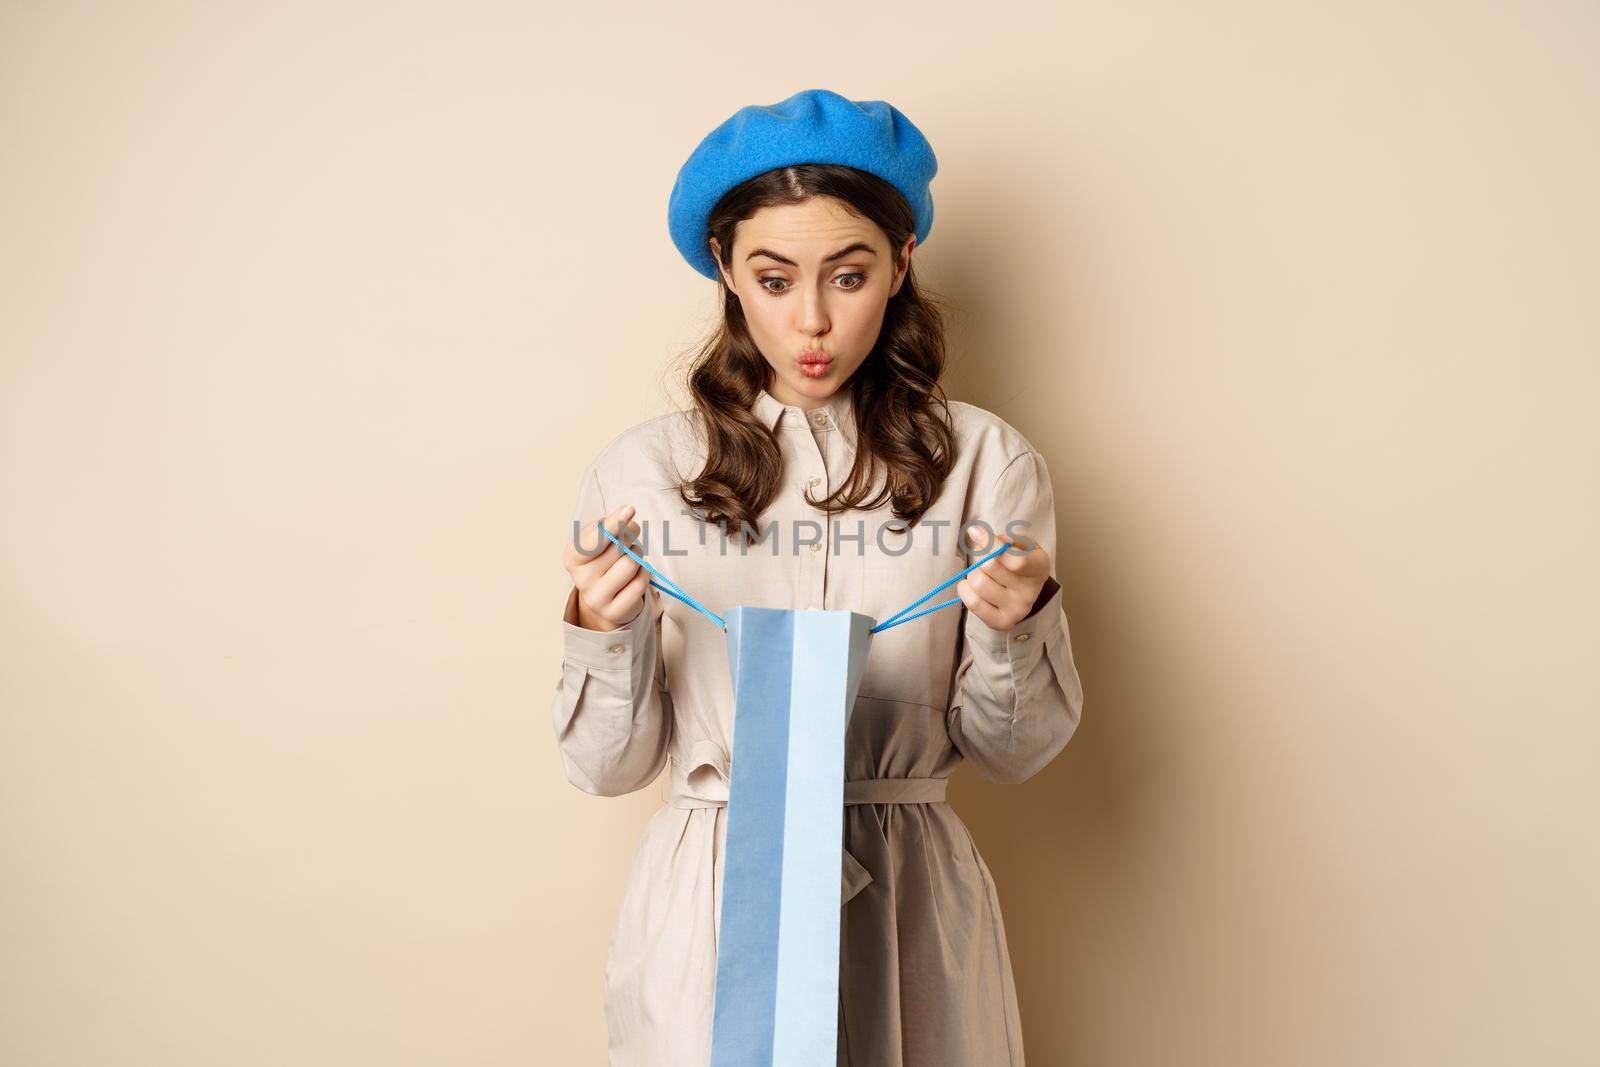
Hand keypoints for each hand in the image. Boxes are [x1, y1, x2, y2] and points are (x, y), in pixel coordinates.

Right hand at [562, 503, 650, 632]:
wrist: (604, 600)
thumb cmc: (604, 562)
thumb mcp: (600, 542)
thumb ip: (609, 526)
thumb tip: (624, 515)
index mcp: (572, 557)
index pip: (593, 539)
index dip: (613, 524)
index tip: (629, 509)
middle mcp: (580, 579)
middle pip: (618, 547)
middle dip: (629, 537)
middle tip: (628, 540)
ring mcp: (596, 599)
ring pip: (630, 564)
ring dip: (638, 556)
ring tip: (631, 558)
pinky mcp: (614, 612)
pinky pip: (640, 583)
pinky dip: (644, 573)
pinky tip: (635, 575)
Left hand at [955, 524, 1051, 630]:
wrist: (1022, 590)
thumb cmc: (1019, 560)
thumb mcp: (1019, 542)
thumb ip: (1004, 537)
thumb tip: (979, 534)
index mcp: (1040, 566)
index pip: (1016, 560)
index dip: (992, 545)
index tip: (976, 532)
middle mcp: (1031, 591)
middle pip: (991, 567)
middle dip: (980, 555)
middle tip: (982, 555)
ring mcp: (1018, 610)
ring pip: (979, 583)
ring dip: (973, 572)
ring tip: (980, 572)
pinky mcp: (1002, 623)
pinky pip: (973, 603)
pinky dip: (965, 590)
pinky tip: (971, 585)